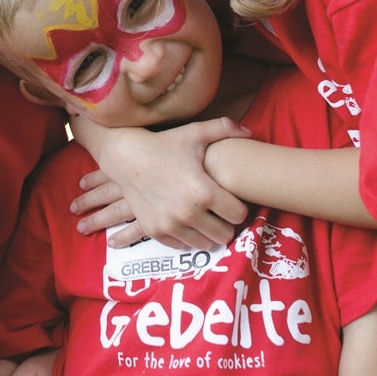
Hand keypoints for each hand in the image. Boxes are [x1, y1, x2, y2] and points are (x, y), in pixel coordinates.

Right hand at [69, 117, 249, 249]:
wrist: (126, 157)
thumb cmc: (164, 144)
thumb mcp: (195, 133)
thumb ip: (225, 129)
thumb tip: (250, 133)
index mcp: (204, 191)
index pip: (239, 215)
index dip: (240, 207)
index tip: (234, 201)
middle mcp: (188, 213)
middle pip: (225, 234)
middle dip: (226, 224)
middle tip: (222, 212)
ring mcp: (170, 225)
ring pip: (205, 244)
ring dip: (208, 233)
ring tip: (207, 218)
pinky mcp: (155, 231)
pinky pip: (182, 246)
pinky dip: (188, 237)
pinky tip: (189, 223)